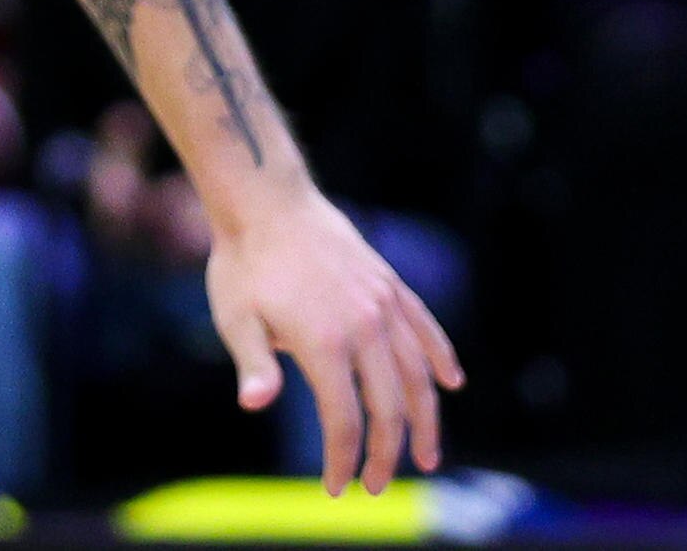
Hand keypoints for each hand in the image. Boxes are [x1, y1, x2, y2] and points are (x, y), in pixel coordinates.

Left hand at [200, 182, 463, 494]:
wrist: (266, 198)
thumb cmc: (244, 263)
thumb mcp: (235, 317)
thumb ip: (253, 364)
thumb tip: (254, 403)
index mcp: (324, 341)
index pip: (344, 419)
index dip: (343, 459)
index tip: (336, 488)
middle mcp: (363, 324)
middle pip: (389, 405)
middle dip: (386, 453)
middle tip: (377, 487)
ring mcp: (382, 302)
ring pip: (417, 372)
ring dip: (425, 418)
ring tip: (427, 455)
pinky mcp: (389, 283)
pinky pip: (425, 326)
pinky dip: (441, 356)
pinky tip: (451, 383)